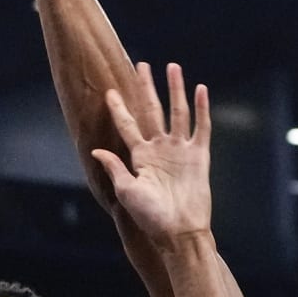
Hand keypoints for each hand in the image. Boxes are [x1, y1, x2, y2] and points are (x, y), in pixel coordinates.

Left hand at [95, 63, 213, 245]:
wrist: (179, 231)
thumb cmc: (150, 216)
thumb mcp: (127, 191)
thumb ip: (115, 168)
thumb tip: (96, 150)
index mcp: (141, 157)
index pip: (127, 125)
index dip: (118, 108)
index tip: (109, 91)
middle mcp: (160, 149)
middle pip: (152, 110)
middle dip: (146, 88)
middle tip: (141, 65)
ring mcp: (180, 150)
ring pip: (177, 112)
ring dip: (175, 90)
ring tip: (172, 67)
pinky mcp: (199, 155)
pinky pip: (201, 127)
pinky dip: (201, 108)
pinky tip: (200, 89)